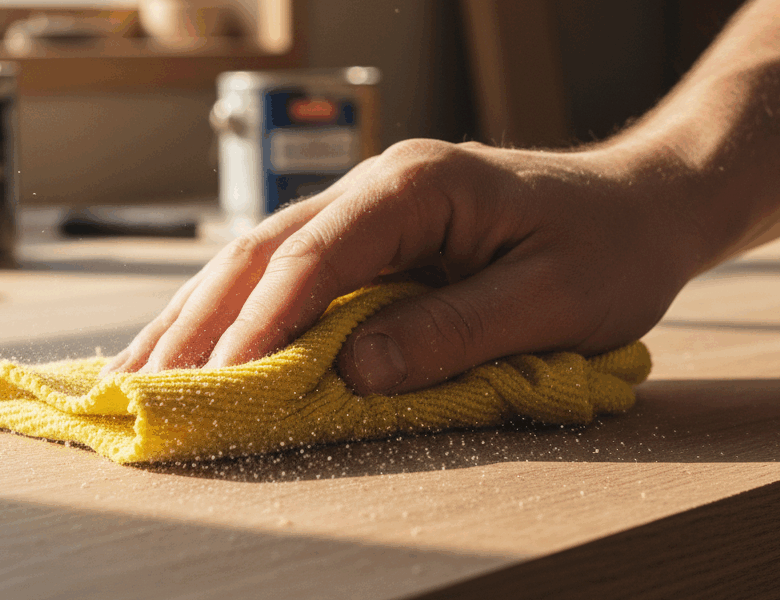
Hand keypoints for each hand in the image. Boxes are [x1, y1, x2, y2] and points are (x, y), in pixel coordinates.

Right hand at [102, 138, 702, 394]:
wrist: (637, 205)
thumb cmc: (607, 248)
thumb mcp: (551, 299)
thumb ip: (455, 332)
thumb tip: (355, 372)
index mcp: (417, 186)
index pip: (316, 256)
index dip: (261, 323)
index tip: (218, 382)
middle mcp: (375, 188)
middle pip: (264, 251)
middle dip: (201, 321)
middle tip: (147, 385)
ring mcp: (365, 208)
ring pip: (259, 259)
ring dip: (199, 315)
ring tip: (142, 367)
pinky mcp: (368, 239)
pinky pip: (285, 273)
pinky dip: (235, 311)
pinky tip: (197, 340)